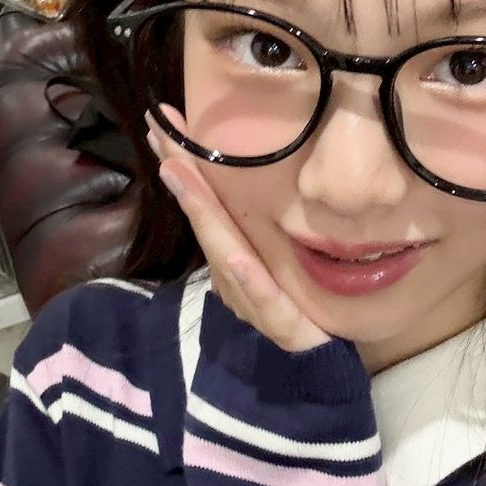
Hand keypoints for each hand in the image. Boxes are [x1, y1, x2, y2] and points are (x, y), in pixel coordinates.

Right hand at [145, 106, 328, 351]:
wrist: (325, 361)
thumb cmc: (303, 306)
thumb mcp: (283, 258)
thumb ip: (263, 228)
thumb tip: (257, 176)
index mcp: (236, 257)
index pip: (208, 204)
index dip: (184, 166)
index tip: (161, 124)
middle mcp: (234, 276)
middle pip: (206, 220)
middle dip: (182, 175)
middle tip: (159, 131)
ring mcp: (251, 300)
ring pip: (223, 250)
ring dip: (201, 212)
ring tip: (180, 172)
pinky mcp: (280, 324)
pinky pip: (261, 296)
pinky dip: (246, 275)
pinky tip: (234, 255)